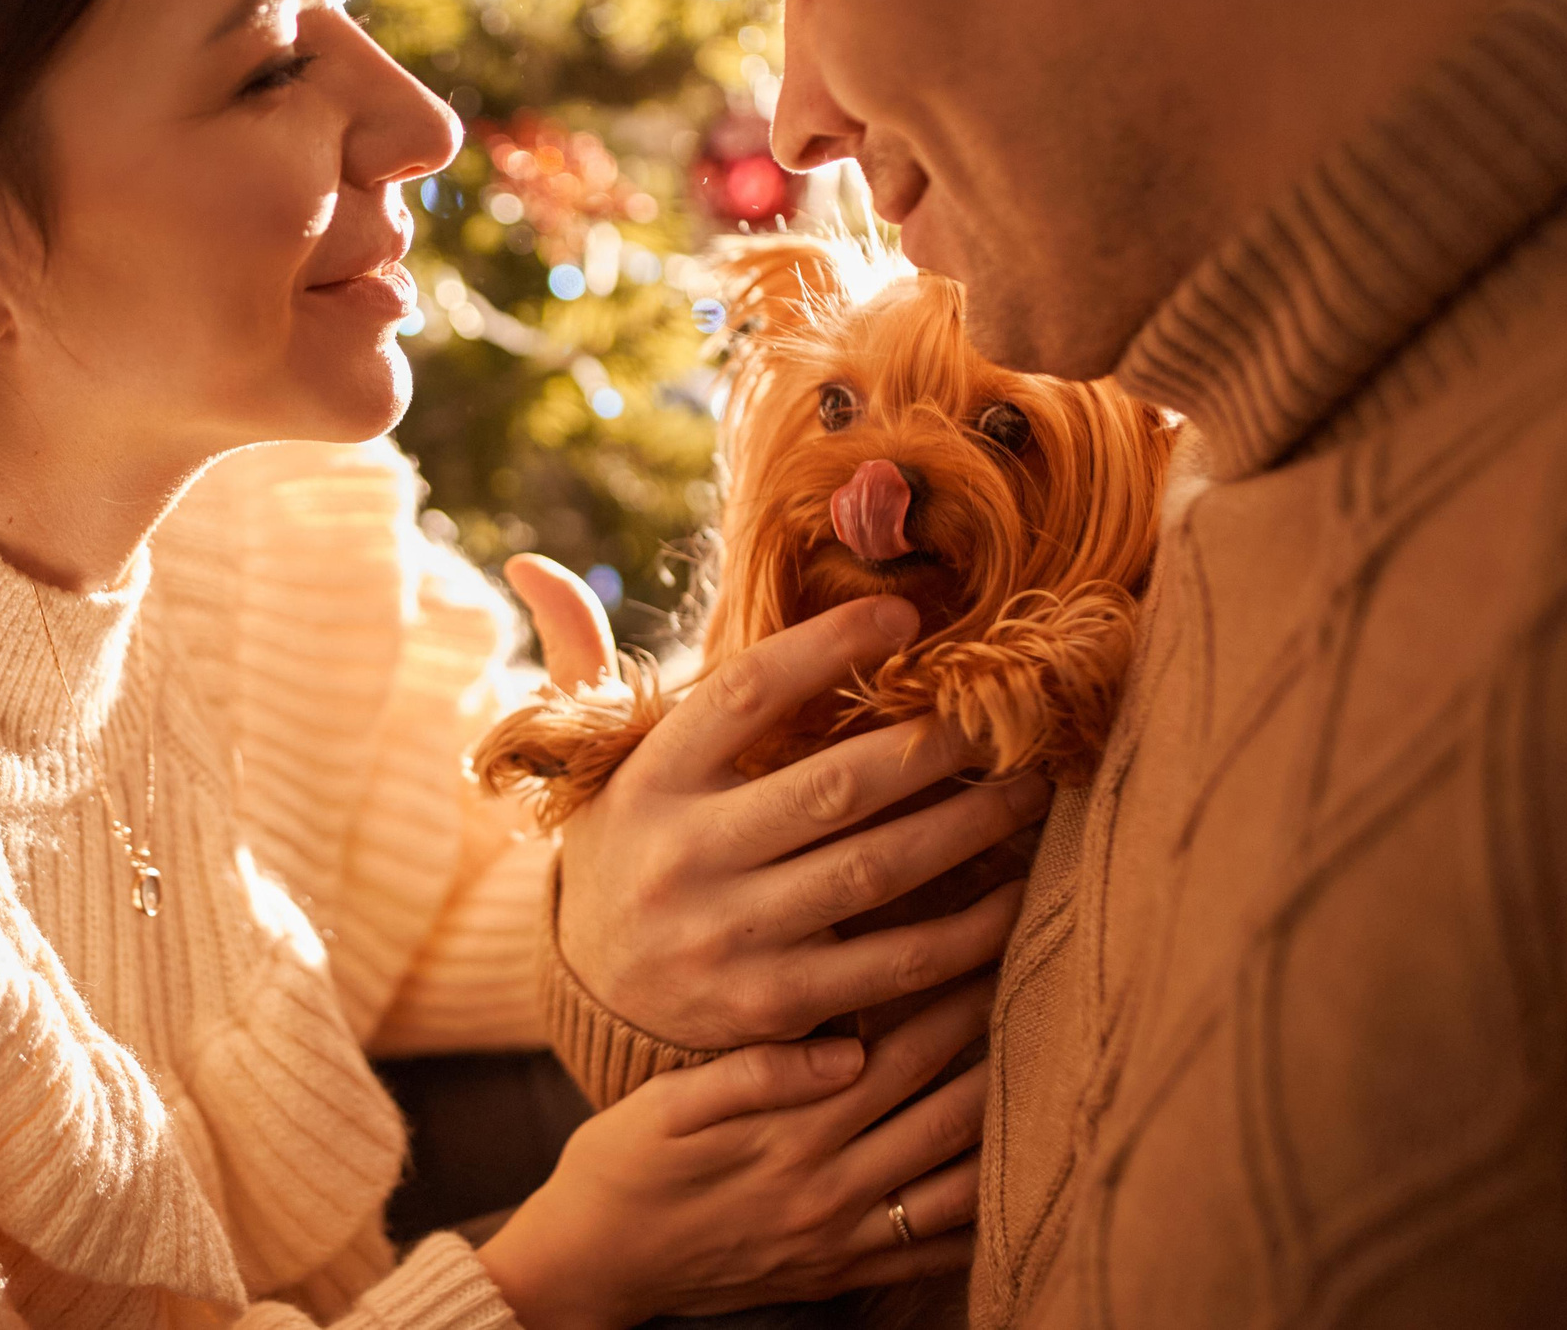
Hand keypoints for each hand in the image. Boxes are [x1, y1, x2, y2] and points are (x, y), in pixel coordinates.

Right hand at [476, 976, 993, 1329]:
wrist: (591, 1266)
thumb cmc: (622, 1165)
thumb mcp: (664, 1105)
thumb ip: (752, 1073)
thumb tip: (842, 1047)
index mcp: (788, 1131)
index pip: (900, 1054)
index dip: (954, 998)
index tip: (994, 945)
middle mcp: (829, 1186)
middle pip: (947, 1110)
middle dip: (1001, 1046)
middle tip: (1043, 990)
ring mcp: (841, 1238)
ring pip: (959, 1183)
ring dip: (1010, 1127)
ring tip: (1050, 1072)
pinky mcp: (840, 1274)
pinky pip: (934, 1254)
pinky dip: (985, 1218)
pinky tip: (1019, 1177)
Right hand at [510, 572, 1050, 1050]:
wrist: (589, 994)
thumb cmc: (624, 844)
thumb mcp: (594, 756)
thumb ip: (580, 656)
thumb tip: (534, 561)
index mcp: (652, 779)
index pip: (745, 694)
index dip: (826, 649)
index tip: (905, 616)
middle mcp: (685, 855)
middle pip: (834, 786)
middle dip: (935, 745)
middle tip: (1008, 713)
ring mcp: (729, 935)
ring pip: (876, 873)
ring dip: (970, 829)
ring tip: (1033, 791)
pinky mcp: (772, 1004)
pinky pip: (889, 966)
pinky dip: (963, 935)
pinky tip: (1016, 897)